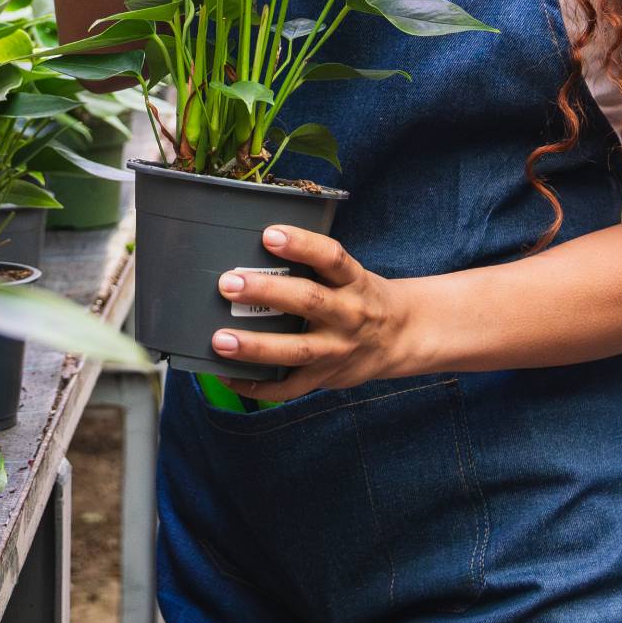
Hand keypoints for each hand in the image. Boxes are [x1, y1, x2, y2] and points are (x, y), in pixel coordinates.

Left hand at [210, 225, 415, 401]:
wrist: (401, 337)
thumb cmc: (359, 296)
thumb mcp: (349, 274)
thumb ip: (313, 265)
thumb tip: (251, 247)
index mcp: (353, 281)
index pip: (331, 257)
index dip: (302, 244)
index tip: (269, 234)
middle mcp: (349, 314)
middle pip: (309, 301)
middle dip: (266, 292)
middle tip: (228, 283)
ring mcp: (338, 350)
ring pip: (296, 350)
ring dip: (255, 347)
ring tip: (220, 340)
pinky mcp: (326, 377)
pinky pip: (290, 388)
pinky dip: (257, 386)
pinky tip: (226, 375)